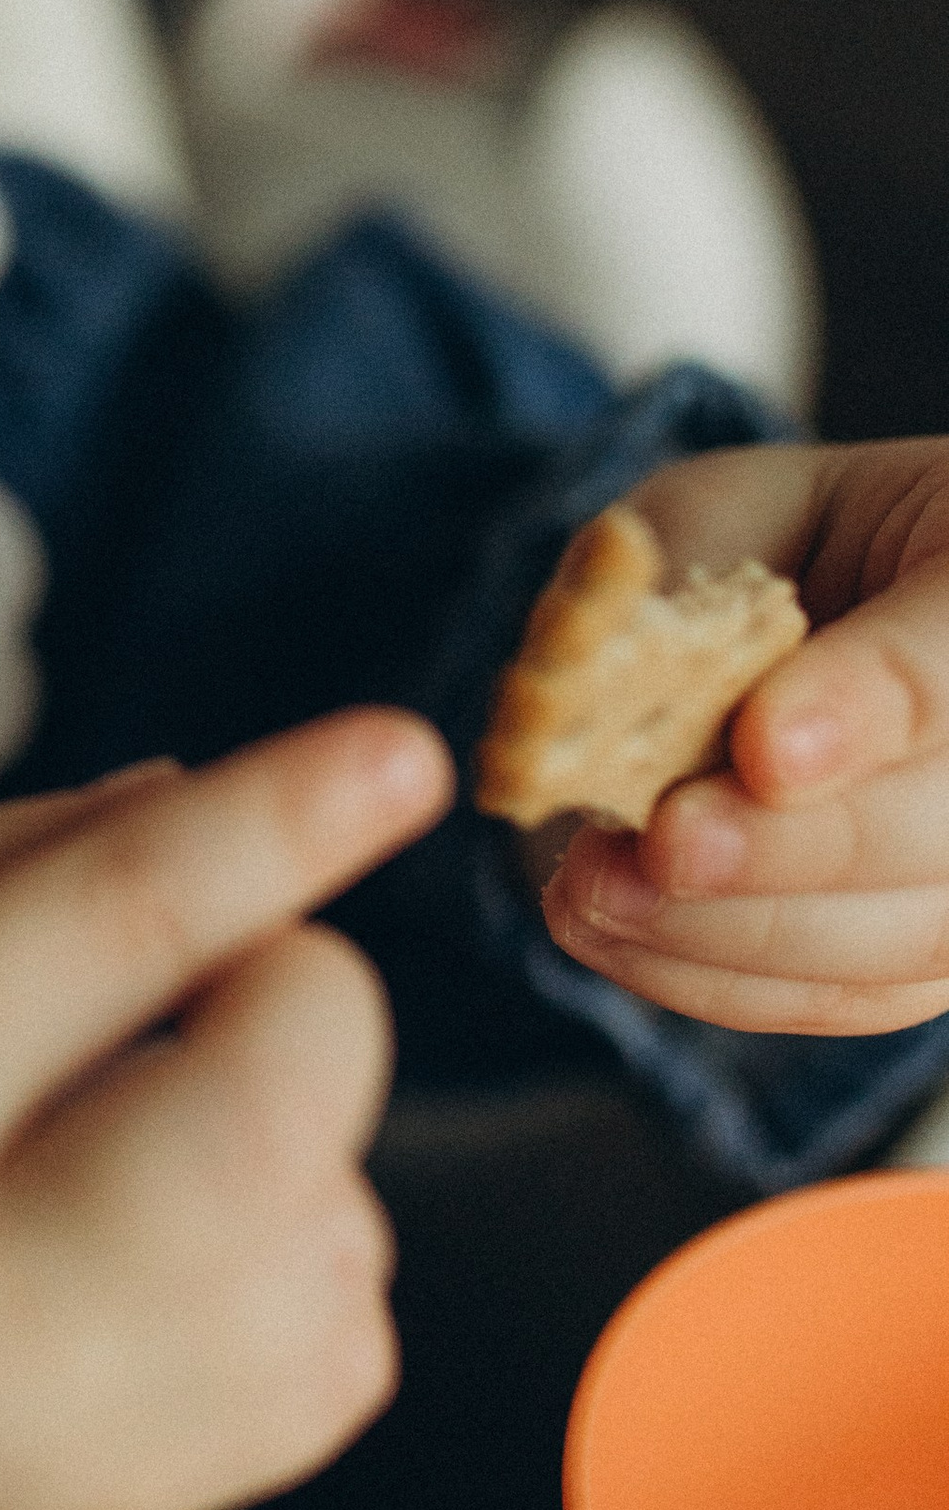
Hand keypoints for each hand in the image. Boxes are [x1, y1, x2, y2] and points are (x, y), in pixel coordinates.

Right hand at [0, 710, 446, 1509]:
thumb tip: (197, 799)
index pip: (108, 931)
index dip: (275, 822)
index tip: (399, 748)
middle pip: (283, 1092)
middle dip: (293, 981)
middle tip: (183, 980)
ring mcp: (83, 1436)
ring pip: (342, 1214)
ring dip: (289, 1127)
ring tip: (117, 1146)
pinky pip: (351, 1334)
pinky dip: (296, 1250)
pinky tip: (150, 1251)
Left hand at [539, 440, 948, 1035]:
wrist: (828, 619)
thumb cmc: (776, 545)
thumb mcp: (727, 512)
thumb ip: (683, 571)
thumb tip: (596, 660)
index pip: (947, 659)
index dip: (865, 709)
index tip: (762, 748)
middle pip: (943, 824)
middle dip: (794, 849)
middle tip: (665, 845)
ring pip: (905, 937)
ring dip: (740, 934)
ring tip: (598, 893)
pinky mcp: (934, 952)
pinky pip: (854, 996)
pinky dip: (728, 980)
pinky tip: (616, 934)